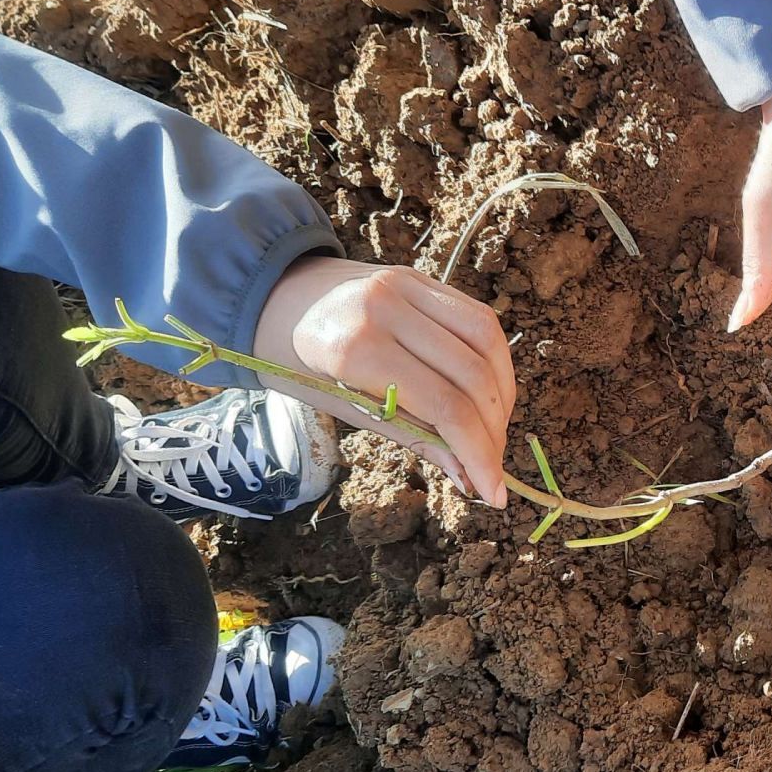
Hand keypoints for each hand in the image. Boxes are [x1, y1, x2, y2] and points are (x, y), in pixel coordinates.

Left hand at [255, 255, 516, 505]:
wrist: (269, 296)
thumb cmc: (295, 362)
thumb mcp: (343, 408)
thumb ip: (412, 436)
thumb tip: (468, 476)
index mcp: (355, 349)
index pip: (444, 406)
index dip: (479, 453)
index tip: (494, 495)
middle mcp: (387, 309)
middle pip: (472, 376)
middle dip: (494, 430)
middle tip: (494, 467)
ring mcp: (407, 285)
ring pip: (487, 341)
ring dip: (503, 393)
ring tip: (495, 430)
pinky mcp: (421, 277)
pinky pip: (477, 318)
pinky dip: (494, 360)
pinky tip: (489, 391)